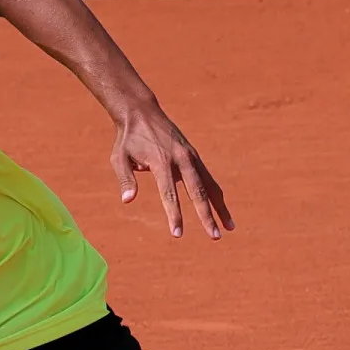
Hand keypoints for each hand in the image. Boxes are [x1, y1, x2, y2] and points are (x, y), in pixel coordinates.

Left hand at [111, 104, 232, 238]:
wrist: (141, 112)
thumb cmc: (128, 138)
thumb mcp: (119, 157)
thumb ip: (125, 178)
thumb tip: (127, 200)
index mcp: (161, 161)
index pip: (169, 194)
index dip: (174, 215)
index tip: (177, 234)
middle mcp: (181, 158)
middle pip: (198, 192)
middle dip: (207, 216)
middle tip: (215, 237)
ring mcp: (191, 156)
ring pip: (210, 186)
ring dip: (220, 207)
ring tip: (230, 228)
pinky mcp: (194, 156)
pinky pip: (208, 178)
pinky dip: (215, 194)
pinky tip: (221, 210)